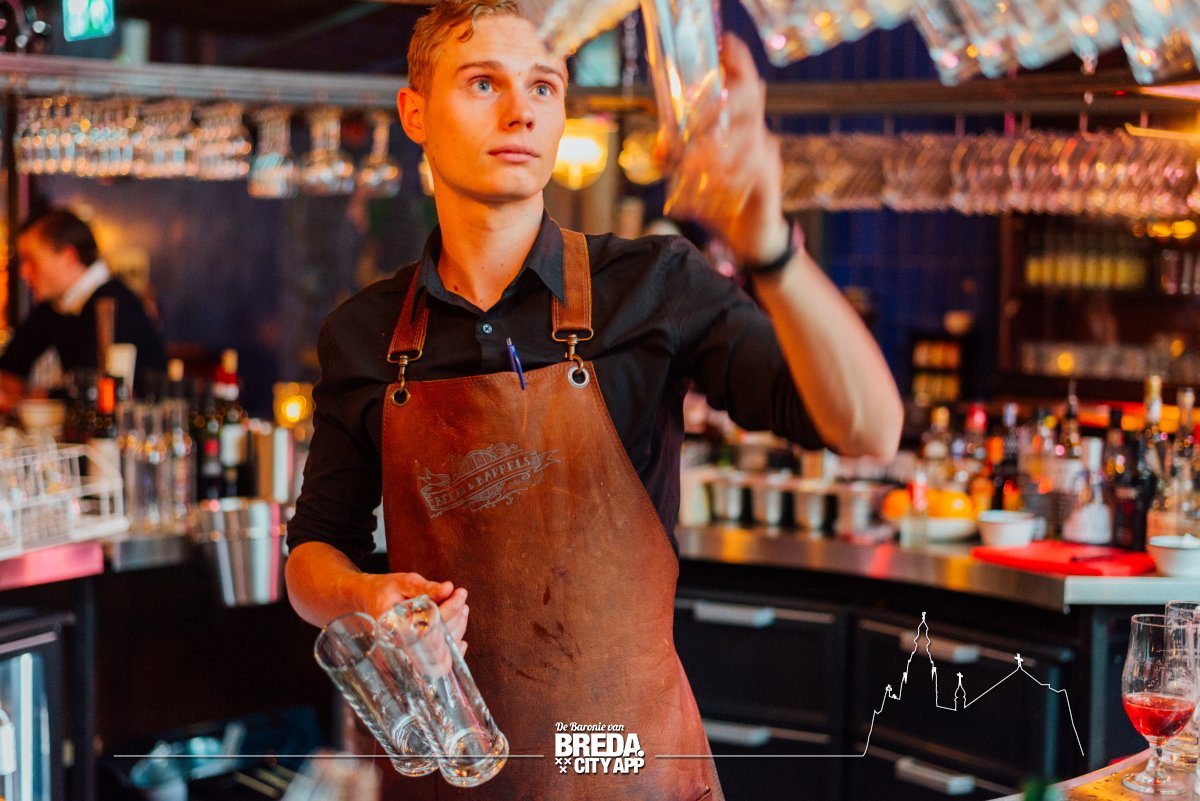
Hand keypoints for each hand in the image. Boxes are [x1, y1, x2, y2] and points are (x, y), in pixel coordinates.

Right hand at [361, 572, 469, 656]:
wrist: (366, 600)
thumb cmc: (383, 591)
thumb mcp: (402, 582)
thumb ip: (425, 587)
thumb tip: (448, 589)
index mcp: (395, 628)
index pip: (431, 625)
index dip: (450, 609)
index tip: (459, 592)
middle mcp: (400, 647)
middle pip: (439, 642)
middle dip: (456, 619)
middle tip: (461, 598)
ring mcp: (407, 655)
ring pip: (441, 654)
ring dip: (457, 629)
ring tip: (461, 607)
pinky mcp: (413, 657)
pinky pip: (437, 663)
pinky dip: (452, 649)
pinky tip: (460, 637)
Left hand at [662, 33, 788, 265]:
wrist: (750, 237)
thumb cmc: (723, 200)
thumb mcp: (692, 175)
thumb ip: (676, 158)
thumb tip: (657, 147)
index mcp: (741, 125)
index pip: (744, 83)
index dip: (739, 61)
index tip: (726, 43)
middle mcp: (758, 133)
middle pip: (748, 99)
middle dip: (716, 104)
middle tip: (690, 120)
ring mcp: (766, 156)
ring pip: (744, 137)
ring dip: (713, 150)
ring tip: (689, 168)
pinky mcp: (768, 181)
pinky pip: (750, 170)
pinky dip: (726, 177)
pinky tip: (709, 188)